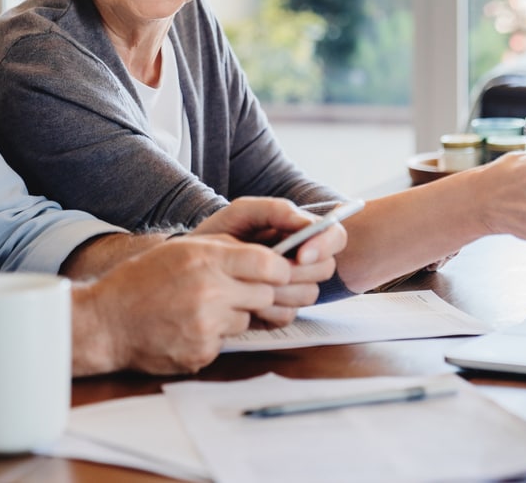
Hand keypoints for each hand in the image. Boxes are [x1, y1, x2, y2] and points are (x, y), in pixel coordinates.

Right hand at [74, 234, 290, 374]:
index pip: (269, 264)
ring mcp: (206, 325)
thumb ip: (224, 249)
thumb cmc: (141, 281)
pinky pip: (226, 343)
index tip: (276, 272)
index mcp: (206, 259)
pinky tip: (187, 328)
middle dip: (257, 293)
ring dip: (233, 315)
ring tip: (200, 309)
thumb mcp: (181, 250)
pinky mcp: (202, 352)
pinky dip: (213, 336)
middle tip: (234, 292)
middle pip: (266, 294)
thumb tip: (268, 255)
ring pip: (247, 319)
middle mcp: (209, 291)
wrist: (105, 322)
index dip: (279, 270)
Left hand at [197, 197, 346, 326]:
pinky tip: (247, 300)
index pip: (335, 237)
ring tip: (252, 282)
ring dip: (282, 291)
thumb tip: (306, 224)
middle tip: (271, 269)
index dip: (324, 246)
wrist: (189, 267)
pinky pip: (288, 315)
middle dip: (300, 271)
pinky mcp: (277, 311)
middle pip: (326, 268)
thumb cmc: (218, 234)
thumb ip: (276, 210)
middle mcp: (302, 260)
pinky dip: (268, 309)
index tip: (300, 254)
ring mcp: (291, 287)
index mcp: (299, 233)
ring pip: (310, 294)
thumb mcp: (242, 213)